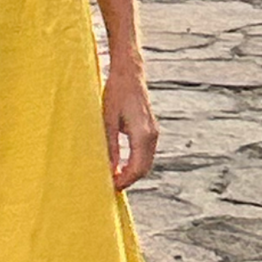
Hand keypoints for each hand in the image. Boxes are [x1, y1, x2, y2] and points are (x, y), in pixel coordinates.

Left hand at [102, 58, 157, 190]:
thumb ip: (110, 147)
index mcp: (143, 134)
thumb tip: (110, 170)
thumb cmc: (116, 93)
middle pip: (144, 169)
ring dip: (132, 173)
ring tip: (113, 178)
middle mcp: (152, 135)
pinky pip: (145, 154)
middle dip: (128, 180)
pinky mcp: (151, 129)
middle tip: (109, 186)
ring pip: (146, 162)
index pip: (137, 168)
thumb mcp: (107, 121)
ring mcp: (154, 132)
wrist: (129, 73)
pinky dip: (135, 163)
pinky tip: (120, 165)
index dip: (124, 181)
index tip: (110, 187)